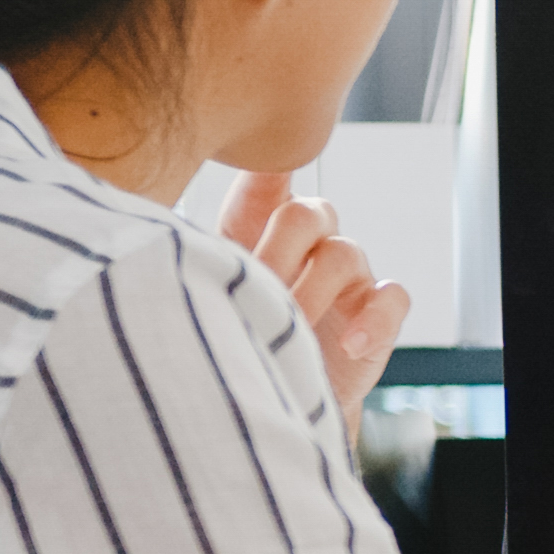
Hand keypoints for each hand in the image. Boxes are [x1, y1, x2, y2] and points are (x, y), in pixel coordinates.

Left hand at [220, 169, 407, 418]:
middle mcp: (310, 242)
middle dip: (276, 254)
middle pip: (305, 214)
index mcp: (261, 227)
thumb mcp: (206, 300)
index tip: (253, 146)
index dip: (267, 163)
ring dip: (312, 293)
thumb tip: (161, 241)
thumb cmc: (233, 345)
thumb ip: (199, 263)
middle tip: (251, 293)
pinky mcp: (378, 317)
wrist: (270, 406)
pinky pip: (393, 299)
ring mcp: (349, 278)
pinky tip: (347, 347)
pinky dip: (374, 319)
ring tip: (289, 328)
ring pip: (344, 253)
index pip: (267, 178)